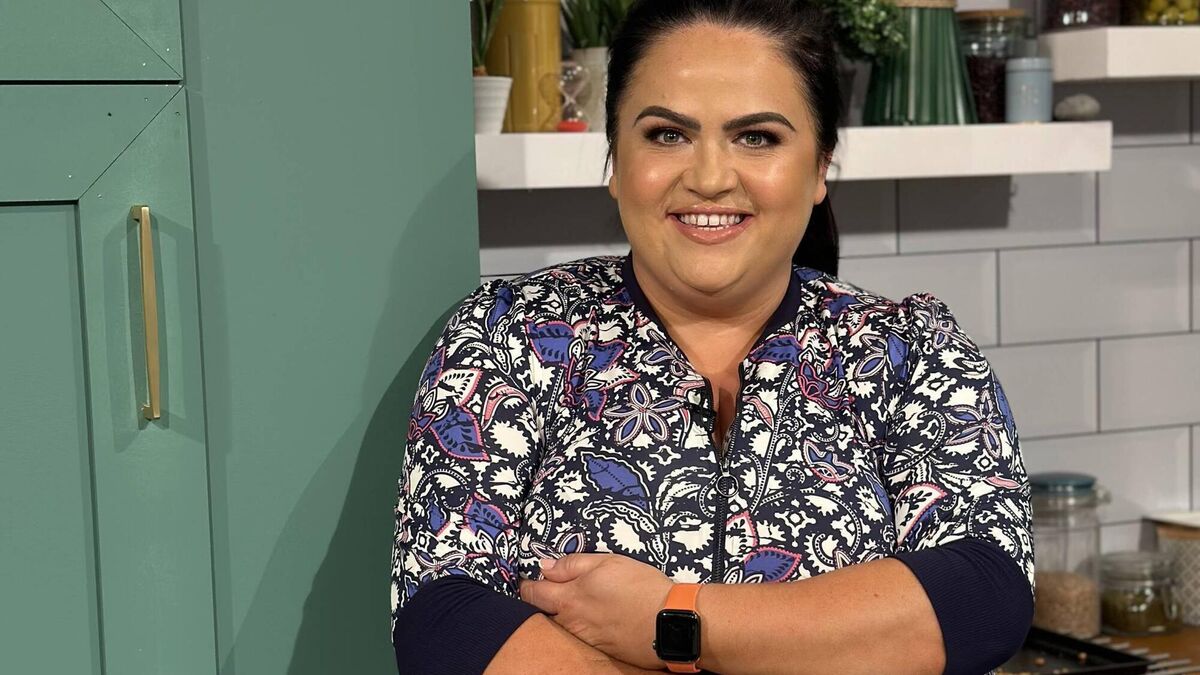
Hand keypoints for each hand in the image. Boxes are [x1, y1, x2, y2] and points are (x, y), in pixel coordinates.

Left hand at [519, 553, 673, 670]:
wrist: (670, 623)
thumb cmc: (640, 587)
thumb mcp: (606, 562)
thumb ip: (571, 564)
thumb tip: (544, 566)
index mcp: (568, 598)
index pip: (531, 594)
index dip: (527, 584)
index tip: (531, 577)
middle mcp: (571, 622)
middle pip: (545, 611)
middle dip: (545, 598)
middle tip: (557, 584)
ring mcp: (585, 638)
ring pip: (564, 623)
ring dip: (567, 611)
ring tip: (586, 598)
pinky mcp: (601, 648)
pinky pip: (583, 634)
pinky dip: (585, 623)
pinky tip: (601, 614)